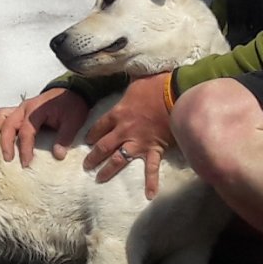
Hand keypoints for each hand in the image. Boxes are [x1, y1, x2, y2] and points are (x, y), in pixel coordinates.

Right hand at [0, 87, 88, 164]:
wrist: (73, 91)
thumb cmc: (72, 105)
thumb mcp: (73, 121)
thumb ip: (65, 138)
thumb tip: (58, 155)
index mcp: (36, 110)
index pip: (26, 132)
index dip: (25, 149)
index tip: (26, 163)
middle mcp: (25, 108)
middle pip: (7, 125)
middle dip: (6, 143)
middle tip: (9, 159)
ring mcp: (20, 108)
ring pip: (1, 116)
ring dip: (0, 132)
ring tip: (5, 147)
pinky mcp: (20, 110)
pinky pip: (4, 115)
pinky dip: (1, 126)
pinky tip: (5, 139)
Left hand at [86, 73, 174, 196]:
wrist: (176, 95)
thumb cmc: (156, 85)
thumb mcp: (136, 80)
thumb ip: (128, 81)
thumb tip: (124, 69)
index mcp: (118, 113)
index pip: (99, 126)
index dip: (91, 135)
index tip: (86, 142)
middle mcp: (124, 130)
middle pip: (103, 146)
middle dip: (93, 157)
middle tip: (86, 166)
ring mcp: (138, 142)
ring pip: (118, 160)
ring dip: (107, 170)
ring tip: (99, 179)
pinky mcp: (153, 149)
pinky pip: (150, 169)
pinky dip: (150, 182)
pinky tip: (149, 195)